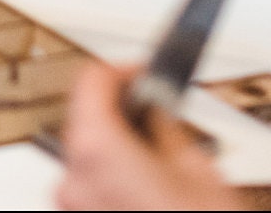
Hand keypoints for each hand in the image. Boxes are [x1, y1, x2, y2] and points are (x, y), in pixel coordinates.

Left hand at [54, 61, 238, 211]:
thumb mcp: (197, 169)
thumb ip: (165, 129)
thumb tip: (155, 110)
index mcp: (97, 152)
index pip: (92, 82)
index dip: (122, 71)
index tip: (144, 73)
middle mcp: (73, 182)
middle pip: (87, 124)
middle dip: (121, 114)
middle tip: (158, 112)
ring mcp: (73, 211)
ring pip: (89, 162)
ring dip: (119, 152)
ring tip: (163, 160)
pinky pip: (92, 194)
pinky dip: (115, 184)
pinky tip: (151, 190)